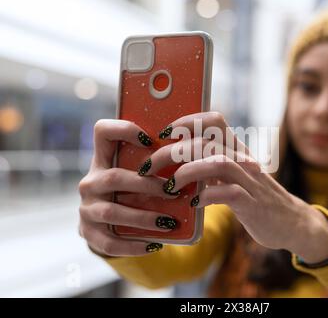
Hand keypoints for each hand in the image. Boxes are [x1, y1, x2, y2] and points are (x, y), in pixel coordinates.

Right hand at [78, 119, 179, 256]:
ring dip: (144, 218)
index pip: (102, 131)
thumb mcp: (134, 173)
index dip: (123, 130)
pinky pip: (110, 242)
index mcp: (102, 160)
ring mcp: (86, 208)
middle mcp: (90, 182)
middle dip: (146, 185)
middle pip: (113, 177)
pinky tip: (156, 245)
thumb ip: (152, 165)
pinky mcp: (88, 233)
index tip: (150, 139)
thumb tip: (193, 156)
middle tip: (173, 191)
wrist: (105, 223)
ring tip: (169, 223)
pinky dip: (134, 246)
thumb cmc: (130, 191)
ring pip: (112, 212)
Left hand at [139, 112, 327, 262]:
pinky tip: (193, 203)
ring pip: (217, 162)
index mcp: (238, 149)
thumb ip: (211, 165)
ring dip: (186, 171)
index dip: (187, 121)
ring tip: (169, 186)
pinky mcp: (253, 203)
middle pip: (206, 141)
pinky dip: (206, 196)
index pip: (214, 120)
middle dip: (171, 151)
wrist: (290, 221)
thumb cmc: (254, 197)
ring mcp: (250, 180)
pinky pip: (228, 193)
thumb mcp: (234, 175)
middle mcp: (244, 160)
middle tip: (149, 166)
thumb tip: (175, 159)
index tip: (164, 132)